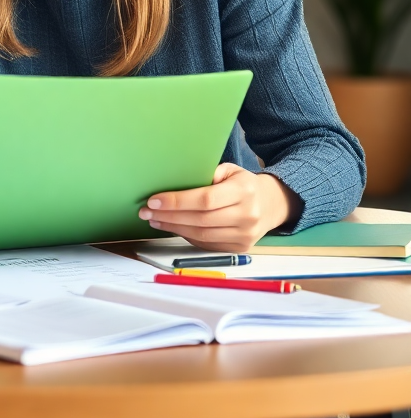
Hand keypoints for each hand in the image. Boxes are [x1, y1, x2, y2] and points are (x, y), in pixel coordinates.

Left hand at [138, 164, 299, 251]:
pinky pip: (207, 244)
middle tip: (146, 211)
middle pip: (200, 220)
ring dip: (173, 228)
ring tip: (154, 220)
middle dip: (169, 215)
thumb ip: (206, 174)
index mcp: (244, 191)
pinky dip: (186, 236)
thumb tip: (172, 179)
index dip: (177, 201)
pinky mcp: (240, 248)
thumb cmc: (243, 183)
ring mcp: (245, 235)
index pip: (205, 199)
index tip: (154, 200)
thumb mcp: (229, 170)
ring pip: (201, 235)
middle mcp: (247, 215)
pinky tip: (172, 227)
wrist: (272, 204)